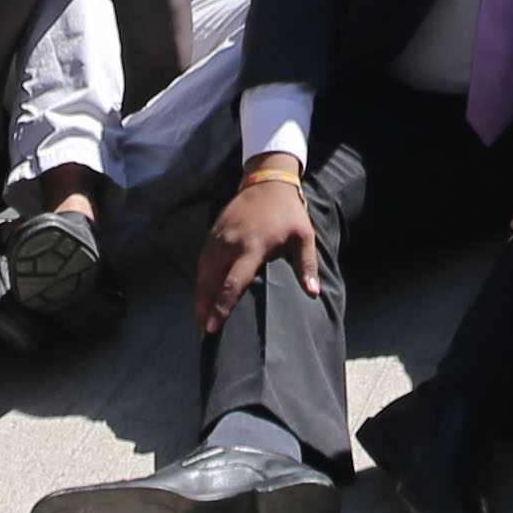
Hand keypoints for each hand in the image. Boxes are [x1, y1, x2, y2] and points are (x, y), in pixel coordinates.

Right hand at [197, 171, 321, 330]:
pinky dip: (200, 278)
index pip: (232, 283)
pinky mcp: (213, 232)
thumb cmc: (289, 213)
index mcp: (252, 247)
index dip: (220, 307)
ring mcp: (218, 237)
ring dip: (199, 295)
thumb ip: (307, 266)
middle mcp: (230, 243)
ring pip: (202, 272)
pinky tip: (202, 292)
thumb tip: (313, 293)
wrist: (269, 181)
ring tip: (200, 318)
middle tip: (203, 331)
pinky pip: (202, 260)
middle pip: (210, 281)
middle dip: (203, 307)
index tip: (212, 327)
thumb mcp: (303, 237)